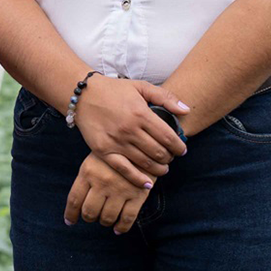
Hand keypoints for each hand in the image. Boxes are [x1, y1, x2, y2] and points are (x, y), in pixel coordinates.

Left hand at [65, 151, 151, 233]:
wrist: (143, 144)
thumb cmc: (115, 153)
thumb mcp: (94, 159)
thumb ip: (86, 179)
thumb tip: (77, 205)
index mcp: (88, 172)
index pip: (74, 199)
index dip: (70, 214)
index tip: (69, 222)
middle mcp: (102, 182)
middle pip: (89, 212)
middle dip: (89, 217)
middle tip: (92, 216)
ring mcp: (120, 190)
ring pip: (107, 218)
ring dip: (104, 222)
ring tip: (106, 219)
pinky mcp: (137, 195)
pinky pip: (127, 219)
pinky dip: (121, 228)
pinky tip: (118, 229)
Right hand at [73, 76, 190, 176]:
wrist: (83, 95)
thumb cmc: (114, 90)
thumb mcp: (141, 87)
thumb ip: (165, 97)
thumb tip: (186, 110)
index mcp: (141, 114)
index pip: (168, 137)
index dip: (179, 147)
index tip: (182, 150)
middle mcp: (130, 130)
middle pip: (159, 152)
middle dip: (169, 158)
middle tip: (170, 157)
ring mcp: (116, 142)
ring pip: (145, 163)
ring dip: (159, 169)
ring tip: (162, 168)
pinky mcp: (104, 151)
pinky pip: (124, 170)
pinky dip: (138, 179)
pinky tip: (147, 183)